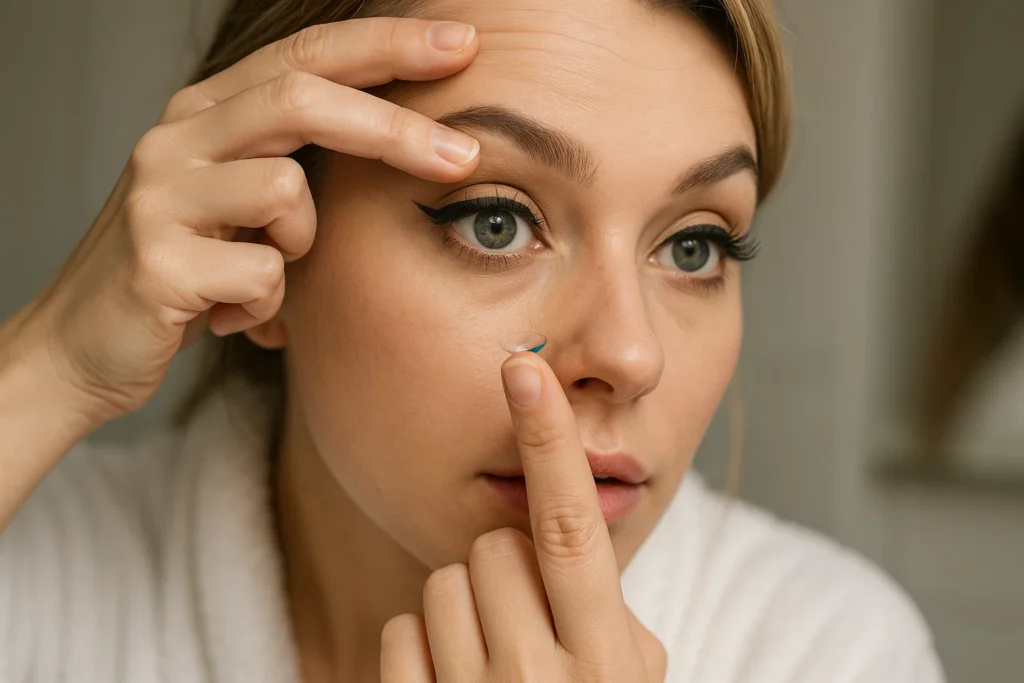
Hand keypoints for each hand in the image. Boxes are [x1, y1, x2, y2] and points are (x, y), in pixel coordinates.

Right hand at [11, 17, 480, 423]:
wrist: (84, 346)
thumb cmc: (185, 272)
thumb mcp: (240, 203)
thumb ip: (297, 162)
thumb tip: (409, 141)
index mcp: (206, 114)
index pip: (306, 55)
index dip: (386, 45)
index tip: (461, 44)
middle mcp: (177, 138)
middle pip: (302, 98)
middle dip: (395, 129)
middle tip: (463, 157)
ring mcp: (160, 195)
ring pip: (286, 192)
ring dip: (301, 245)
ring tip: (263, 272)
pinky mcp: (156, 262)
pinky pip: (262, 274)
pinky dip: (265, 305)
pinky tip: (228, 315)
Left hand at [380, 352, 667, 681]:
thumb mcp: (628, 674)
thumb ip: (611, 602)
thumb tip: (576, 523)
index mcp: (603, 660)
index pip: (570, 527)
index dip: (549, 440)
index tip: (524, 370)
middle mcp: (538, 677)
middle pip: (496, 546)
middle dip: (507, 563)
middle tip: (524, 616)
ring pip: (445, 581)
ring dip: (464, 604)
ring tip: (490, 653)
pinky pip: (401, 630)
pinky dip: (422, 645)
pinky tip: (452, 677)